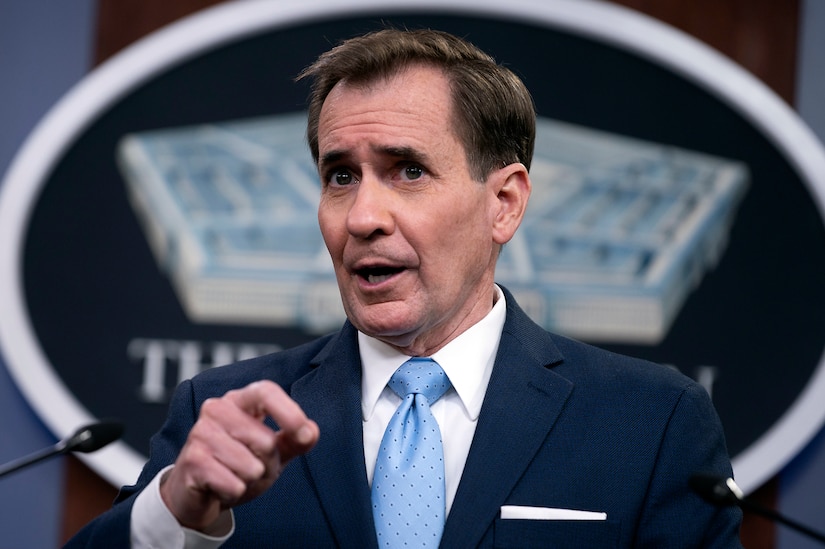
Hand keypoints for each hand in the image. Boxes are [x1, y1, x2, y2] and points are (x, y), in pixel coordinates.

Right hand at [159, 380, 319, 532]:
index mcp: (240, 400)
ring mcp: (201, 433)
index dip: (288, 412)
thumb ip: (294, 440)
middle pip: (265, 439)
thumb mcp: (272, 451)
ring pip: (251, 466)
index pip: (266, 392)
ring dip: (250, 480)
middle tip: (253, 467)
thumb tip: (310, 431)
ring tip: (235, 475)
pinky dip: (235, 492)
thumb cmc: (236, 464)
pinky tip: (221, 486)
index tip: (303, 433)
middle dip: (268, 463)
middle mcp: (217, 409)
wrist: (197, 491)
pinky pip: (234, 485)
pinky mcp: (192, 460)